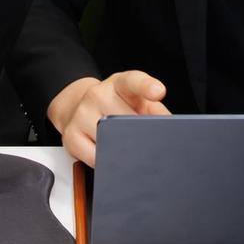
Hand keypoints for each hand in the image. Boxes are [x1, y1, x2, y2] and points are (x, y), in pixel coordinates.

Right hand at [48, 71, 170, 166]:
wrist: (81, 106)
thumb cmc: (118, 106)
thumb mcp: (141, 103)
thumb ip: (157, 113)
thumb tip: (172, 131)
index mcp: (120, 84)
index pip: (134, 81)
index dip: (147, 86)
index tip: (158, 91)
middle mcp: (98, 94)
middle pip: (126, 122)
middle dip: (140, 136)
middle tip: (145, 142)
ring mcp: (81, 113)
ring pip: (109, 142)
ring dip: (123, 151)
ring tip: (126, 147)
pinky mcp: (70, 135)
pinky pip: (94, 158)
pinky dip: (106, 162)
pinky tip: (108, 153)